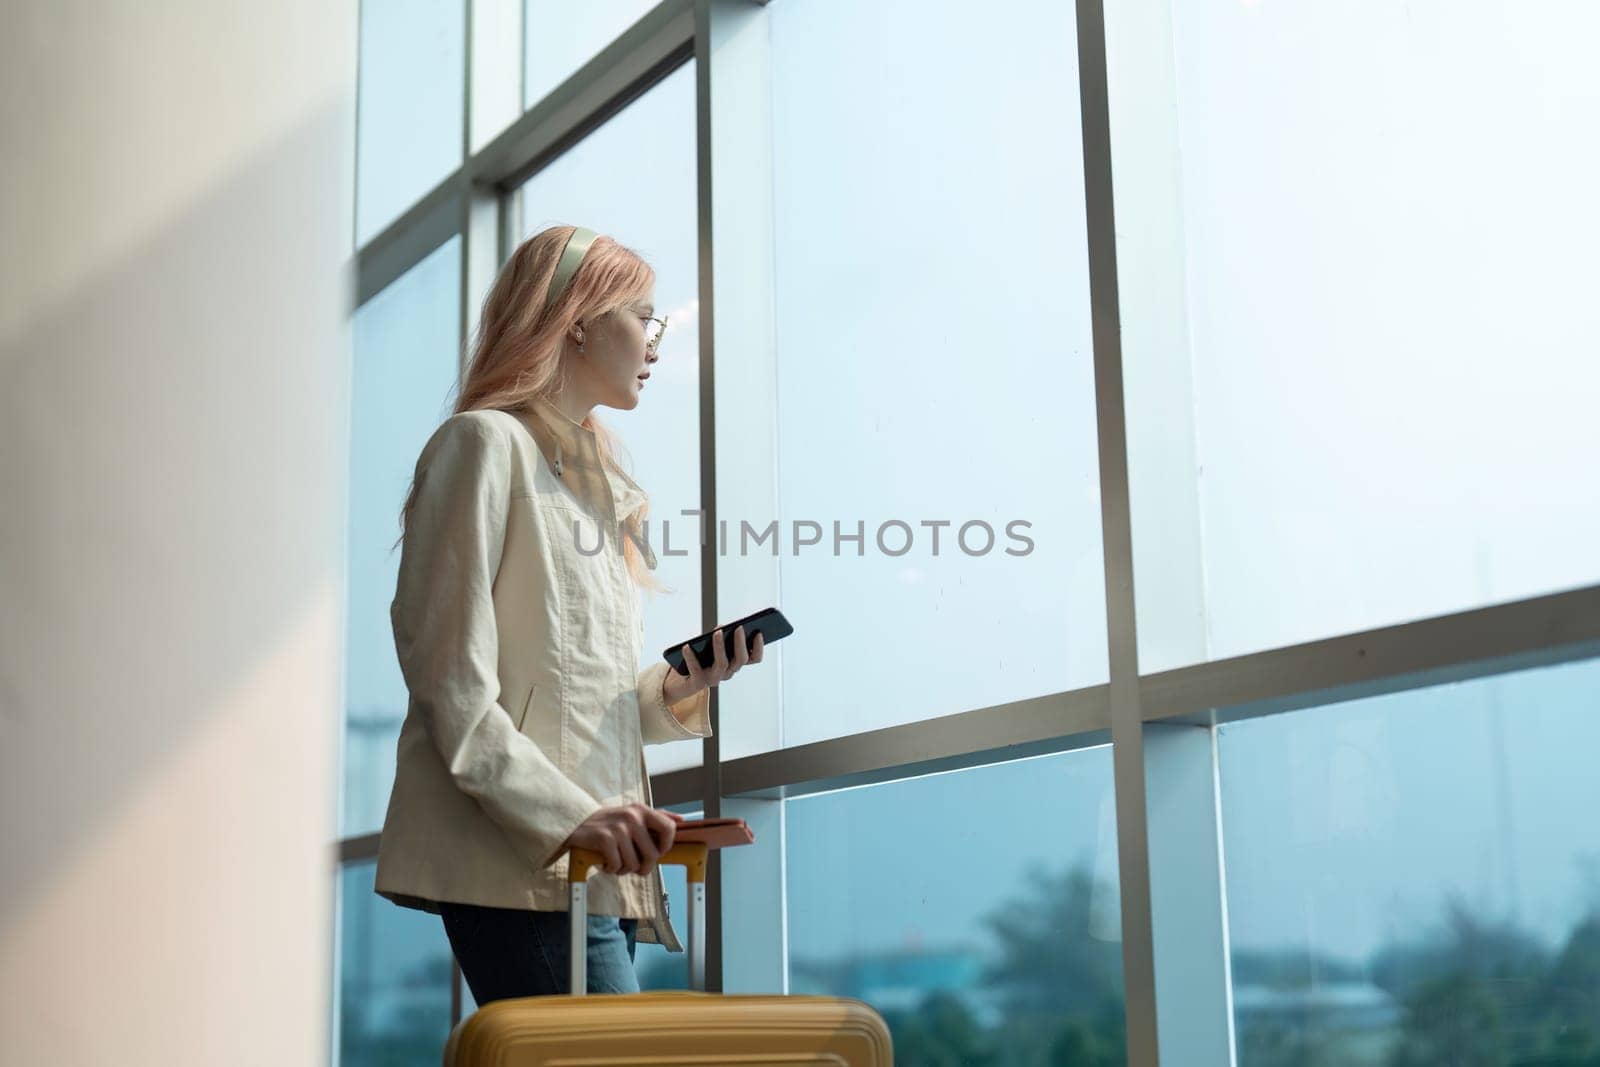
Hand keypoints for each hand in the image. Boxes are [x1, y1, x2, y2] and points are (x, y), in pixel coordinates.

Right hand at [561, 805, 684, 875]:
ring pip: (634, 864)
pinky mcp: (605, 839)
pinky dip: (611, 869)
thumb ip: (657, 816)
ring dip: (624, 870)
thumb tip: (682, 819)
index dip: (666, 846)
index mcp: (642, 810)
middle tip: (633, 866)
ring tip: (616, 862)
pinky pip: (617, 866)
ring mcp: (618, 827)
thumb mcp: (633, 813)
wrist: (575, 823)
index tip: (657, 853)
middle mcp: (632, 817)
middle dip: (644, 867)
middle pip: (652, 855)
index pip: (669, 828)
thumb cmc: (608, 822)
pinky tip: (605, 862)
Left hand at [663, 624, 764, 705]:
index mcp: (734, 663)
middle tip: (739, 628)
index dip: (758, 647)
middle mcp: (727, 673)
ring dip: (720, 647)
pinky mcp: (698, 683)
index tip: (759, 632)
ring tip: (718, 632)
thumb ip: (719, 638)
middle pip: (740, 660)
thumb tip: (723, 628)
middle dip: (740, 643)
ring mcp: (713, 679)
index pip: (753, 658)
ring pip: (722, 664)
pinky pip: (696, 669)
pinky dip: (691, 657)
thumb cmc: (698, 659)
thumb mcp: (711, 646)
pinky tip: (687, 646)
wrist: (678, 682)